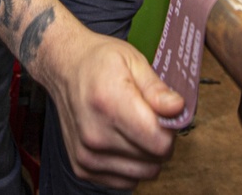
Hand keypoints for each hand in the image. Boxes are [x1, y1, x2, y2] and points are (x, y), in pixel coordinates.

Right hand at [47, 30, 184, 188]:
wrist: (64, 68)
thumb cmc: (98, 61)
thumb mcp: (133, 60)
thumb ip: (157, 89)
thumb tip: (177, 109)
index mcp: (110, 105)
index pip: (160, 142)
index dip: (170, 128)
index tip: (165, 114)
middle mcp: (95, 135)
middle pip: (154, 159)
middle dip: (160, 140)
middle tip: (149, 117)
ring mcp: (87, 155)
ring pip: (142, 173)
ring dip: (146, 154)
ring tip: (135, 128)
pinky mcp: (82, 168)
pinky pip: (124, 181)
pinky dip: (130, 165)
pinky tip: (123, 141)